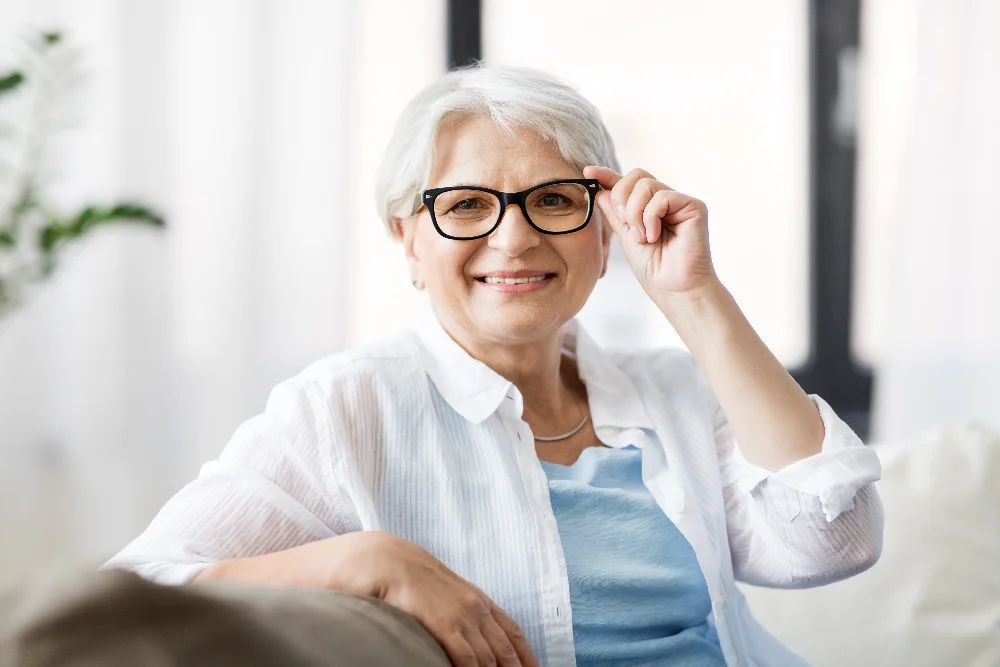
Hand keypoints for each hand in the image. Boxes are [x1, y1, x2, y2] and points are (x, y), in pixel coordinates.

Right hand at [198, 532, 538, 666]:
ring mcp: (403, 563)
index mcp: (415, 565)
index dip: (509, 636)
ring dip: (492, 659)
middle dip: (510, 651)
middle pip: (481, 611)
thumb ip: (405, 615)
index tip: (531, 664)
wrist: (263, 578)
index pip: (479, 603)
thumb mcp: (371, 605)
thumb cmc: (310, 599)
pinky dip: (464, 650)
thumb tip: (434, 648)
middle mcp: (417, 559)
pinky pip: (439, 619)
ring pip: (466, 618)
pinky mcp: (389, 573)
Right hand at [367, 534, 538, 666]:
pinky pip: (467, 658)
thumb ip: (467, 612)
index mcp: (481, 601)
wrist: (395, 564)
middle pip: (506, 650)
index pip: (514, 633)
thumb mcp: (452, 593)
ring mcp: (463, 617)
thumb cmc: (419, 582)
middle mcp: (477, 609)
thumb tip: (477, 635)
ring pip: (489, 659)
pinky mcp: (446, 625)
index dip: (527, 656)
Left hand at [584, 166, 718, 301]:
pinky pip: (662, 196)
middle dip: (621, 198)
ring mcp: (679, 202)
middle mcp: (665, 201)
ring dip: (635, 213)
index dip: (607, 175)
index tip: (588, 172)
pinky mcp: (694, 206)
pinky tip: (655, 236)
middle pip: (636, 176)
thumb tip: (600, 191)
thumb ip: (615, 214)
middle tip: (626, 224)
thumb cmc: (654, 269)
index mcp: (648, 208)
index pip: (627, 183)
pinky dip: (651, 218)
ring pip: (646, 184)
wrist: (673, 288)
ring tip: (642, 237)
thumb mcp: (626, 237)